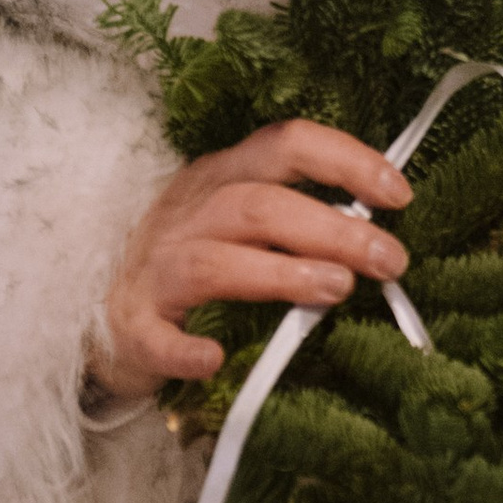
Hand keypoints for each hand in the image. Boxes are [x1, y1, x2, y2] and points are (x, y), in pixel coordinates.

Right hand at [91, 120, 413, 397]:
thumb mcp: (241, 218)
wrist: (103, 300)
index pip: (287, 144)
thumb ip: (298, 219)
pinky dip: (184, 348)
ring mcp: (156, 267)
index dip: (346, 160)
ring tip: (338, 289)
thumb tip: (382, 235)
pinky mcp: (133, 324)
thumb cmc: (195, 255)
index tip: (399, 195)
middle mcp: (189, 211)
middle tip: (391, 260)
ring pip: (216, 261)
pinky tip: (214, 358)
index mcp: (224, 175)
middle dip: (333, 228)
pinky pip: (156, 335)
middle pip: (260, 204)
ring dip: (280, 274)